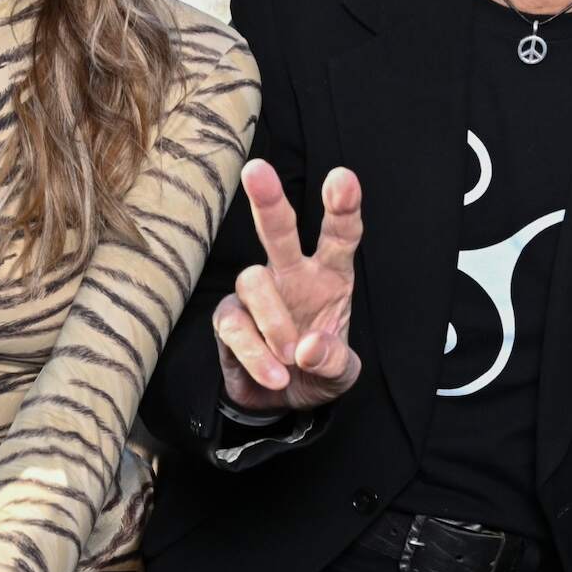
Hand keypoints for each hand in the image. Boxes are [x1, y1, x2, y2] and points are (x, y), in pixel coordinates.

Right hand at [215, 160, 364, 412]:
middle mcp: (290, 274)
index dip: (342, 207)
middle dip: (269, 201)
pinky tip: (274, 374)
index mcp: (329, 276)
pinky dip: (256, 354)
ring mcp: (256, 294)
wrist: (282, 400)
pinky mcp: (229, 318)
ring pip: (252, 280)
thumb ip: (334, 360)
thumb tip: (307, 348)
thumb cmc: (317, 370)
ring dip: (275, 323)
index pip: (339, 236)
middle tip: (256, 171)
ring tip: (290, 358)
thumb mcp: (342, 372)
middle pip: (278, 230)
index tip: (342, 177)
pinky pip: (235, 325)